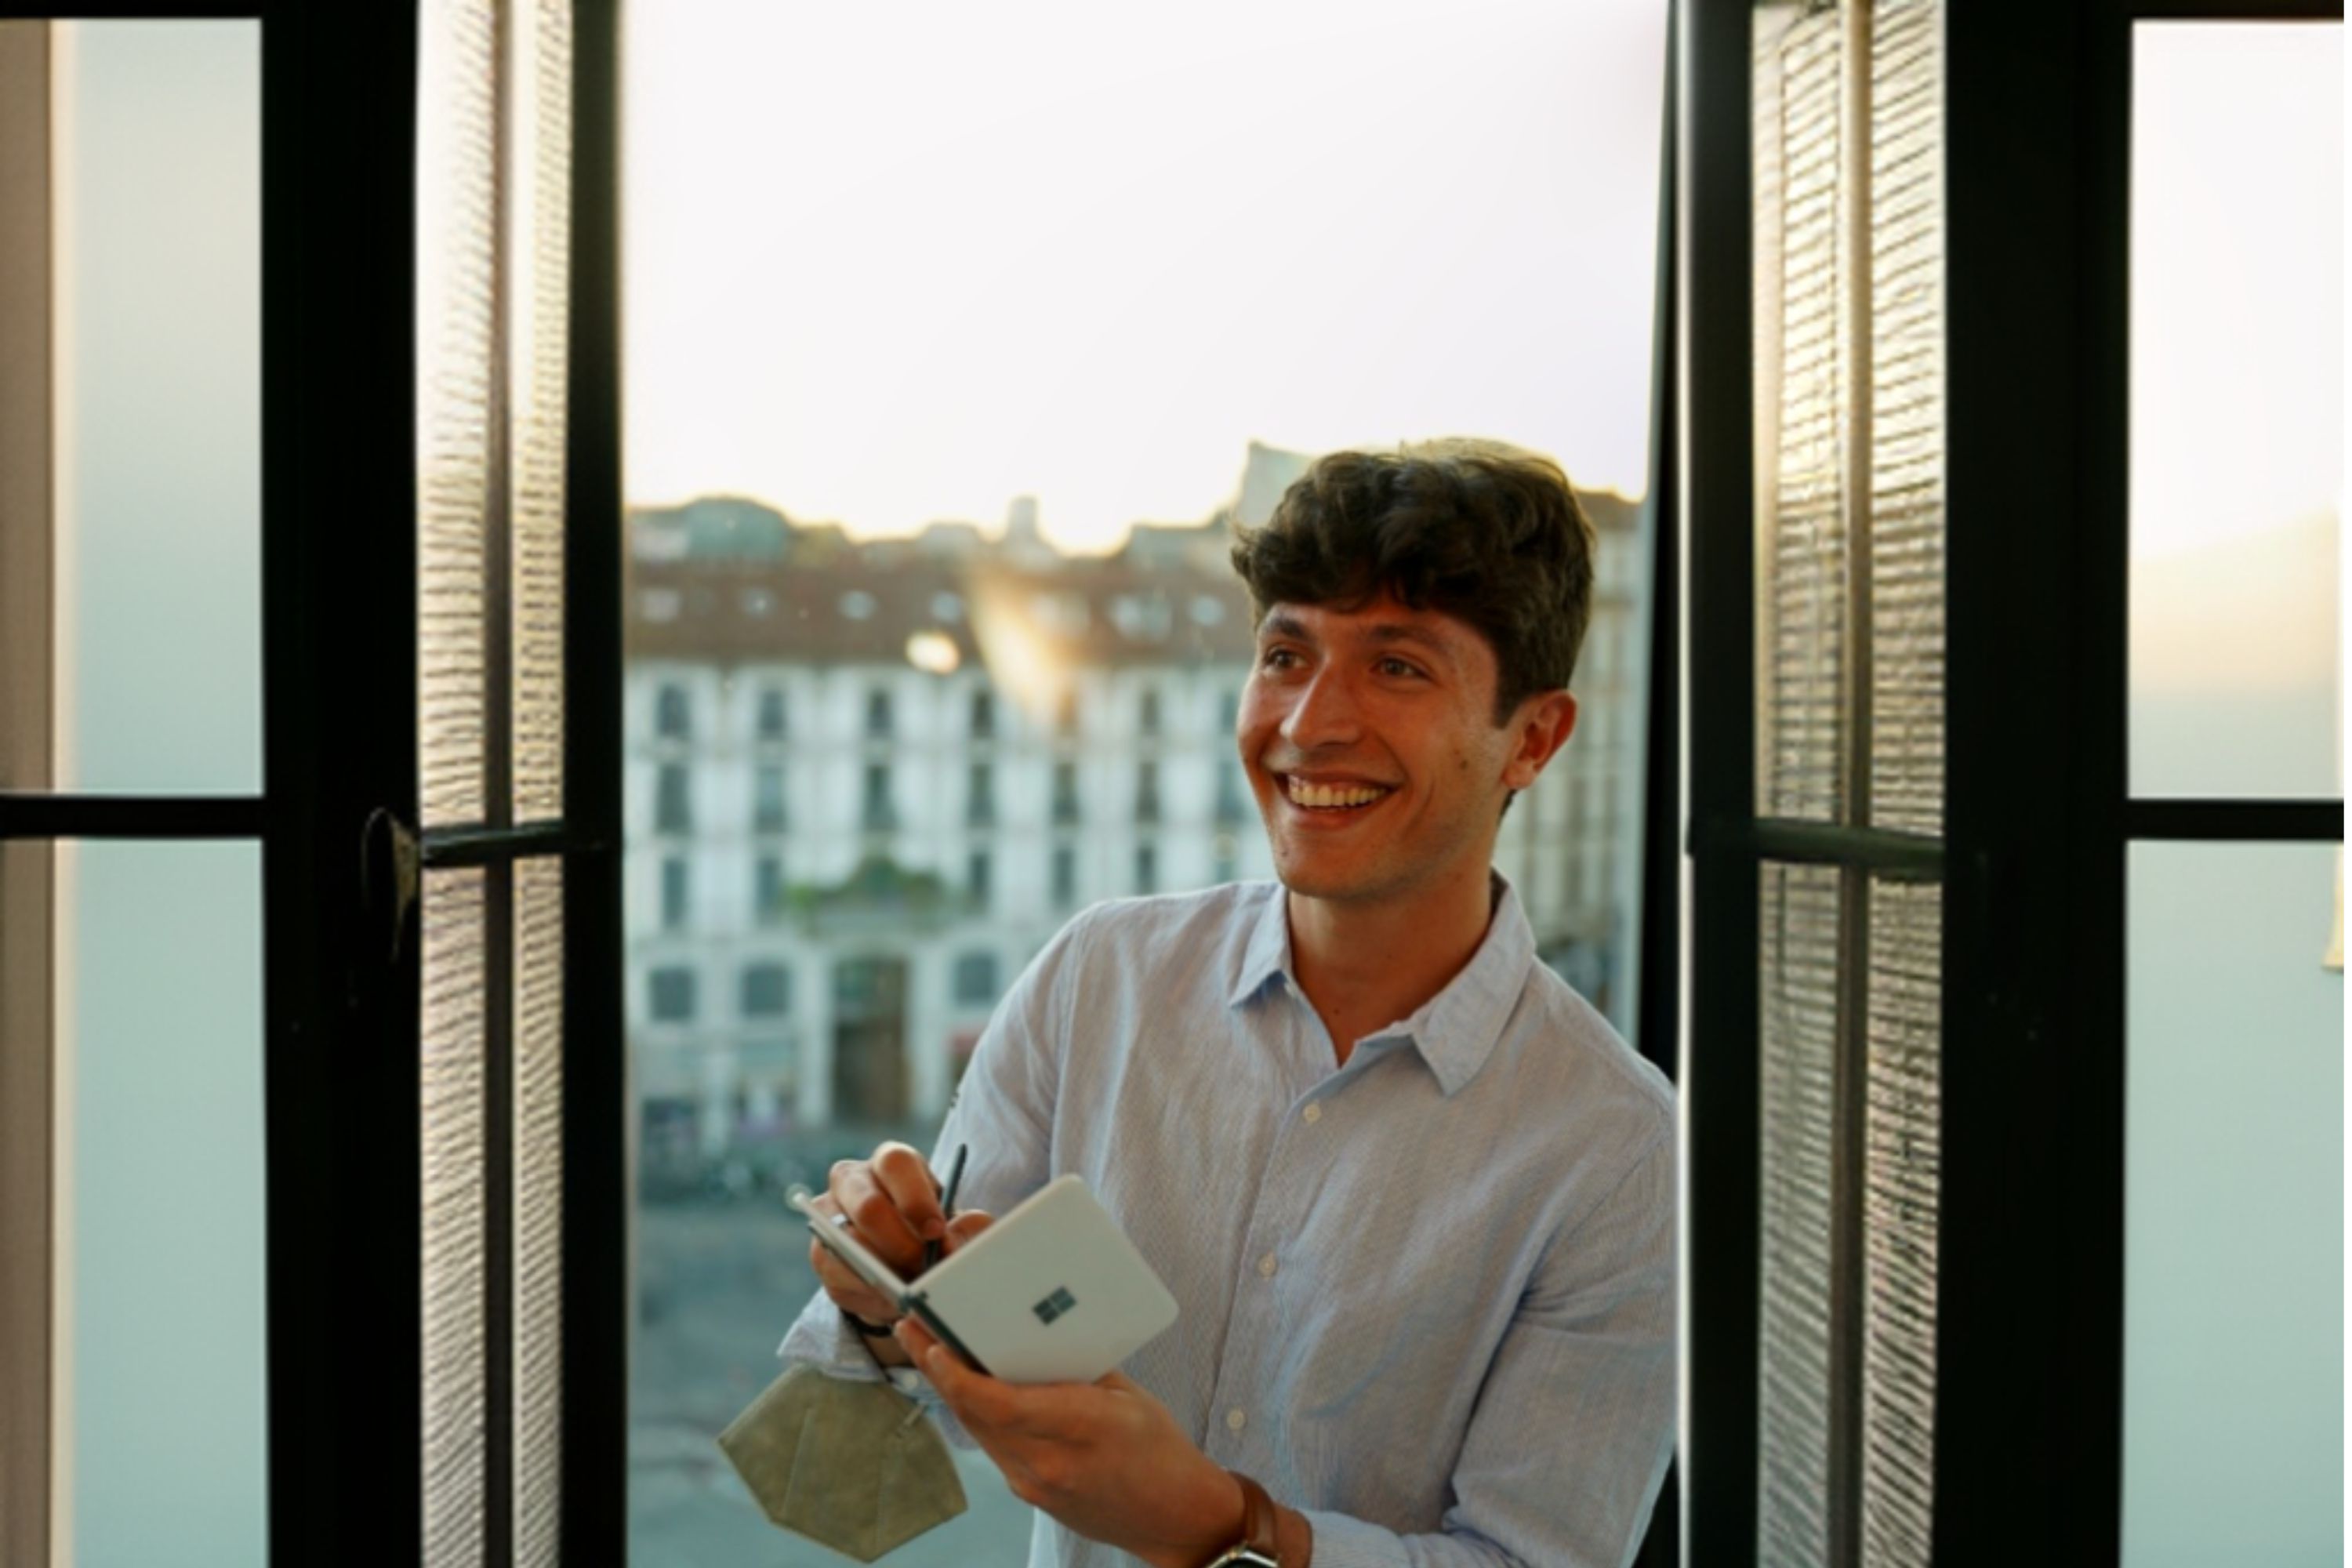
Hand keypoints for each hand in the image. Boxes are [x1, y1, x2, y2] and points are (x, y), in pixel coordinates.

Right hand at [804, 1142, 989, 1337]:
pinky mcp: (821, 1251)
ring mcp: (829, 1214)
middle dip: (901, 1245)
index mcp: (892, 1162)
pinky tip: (892, 1300)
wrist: (901, 1258)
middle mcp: (853, 1180)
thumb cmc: (932, 1230)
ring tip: (912, 1291)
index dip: (917, 1200)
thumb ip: (971, 1228)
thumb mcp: (958, 1223)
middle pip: (868, 1207)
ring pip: (848, 1244)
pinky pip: (839, 1275)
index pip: (897, 1165)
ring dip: (883, 1272)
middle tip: (925, 1269)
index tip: (936, 1233)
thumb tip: (955, 1243)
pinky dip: (869, 1293)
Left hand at [893, 1317, 1244, 1567]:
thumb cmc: (1160, 1452)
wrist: (1174, 1518)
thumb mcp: (1126, 1395)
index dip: (957, 1374)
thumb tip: (1033, 1332)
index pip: (998, 1403)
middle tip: (912, 1328)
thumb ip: (1076, 1367)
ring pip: (976, 1429)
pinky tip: (968, 1386)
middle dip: (937, 1368)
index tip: (934, 1342)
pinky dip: (976, 1413)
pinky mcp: (1030, 1492)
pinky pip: (992, 1445)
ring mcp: (1034, 1483)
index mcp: (1079, 1428)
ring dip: (950, 1390)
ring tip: (929, 1349)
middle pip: (974, 1413)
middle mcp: (1047, 1462)